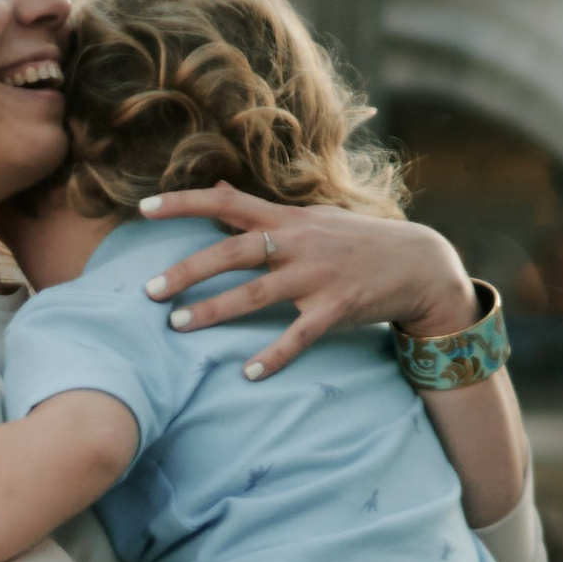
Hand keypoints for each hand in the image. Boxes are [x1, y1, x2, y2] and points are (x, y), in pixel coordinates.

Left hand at [138, 184, 477, 378]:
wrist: (420, 263)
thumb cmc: (356, 241)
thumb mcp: (310, 217)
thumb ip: (261, 210)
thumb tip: (214, 188)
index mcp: (287, 219)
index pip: (226, 202)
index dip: (183, 202)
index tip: (142, 208)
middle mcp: (298, 243)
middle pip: (233, 251)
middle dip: (188, 269)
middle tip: (149, 290)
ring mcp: (318, 276)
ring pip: (258, 293)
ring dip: (216, 310)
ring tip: (179, 326)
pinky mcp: (337, 308)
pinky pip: (300, 335)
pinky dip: (275, 356)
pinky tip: (249, 372)